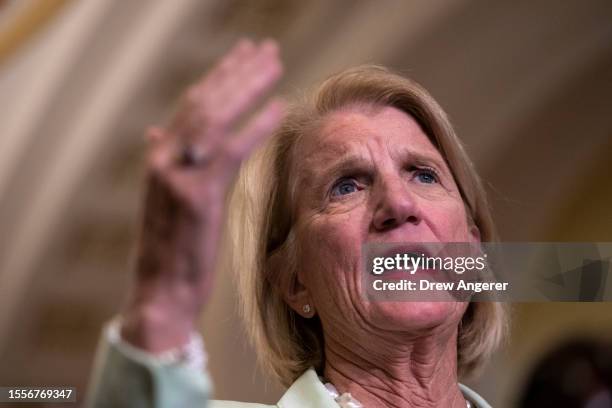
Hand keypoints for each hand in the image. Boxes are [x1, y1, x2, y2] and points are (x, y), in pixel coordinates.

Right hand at [120, 38, 284, 351]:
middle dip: (237, 71)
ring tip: (275, 65)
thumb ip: (164, 162)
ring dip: (248, 86)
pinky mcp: (196, 197)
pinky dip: (256, 125)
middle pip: (204, 101)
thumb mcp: (163, 201)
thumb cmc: (171, 250)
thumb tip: (157, 132)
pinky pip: (230, 151)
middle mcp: (163, 158)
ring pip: (215, 117)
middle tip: (267, 48)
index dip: (219, 76)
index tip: (244, 55)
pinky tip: (279, 108)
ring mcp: (177, 176)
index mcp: (159, 157)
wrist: (160, 293)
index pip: (191, 105)